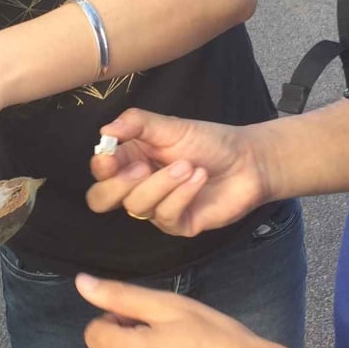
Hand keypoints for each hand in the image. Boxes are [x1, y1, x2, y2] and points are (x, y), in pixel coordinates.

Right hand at [85, 109, 273, 236]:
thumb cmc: (209, 141)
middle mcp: (138, 187)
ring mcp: (157, 208)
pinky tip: (199, 177)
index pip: (100, 172)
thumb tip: (106, 130)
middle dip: (117, 186)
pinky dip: (181, 194)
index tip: (110, 156)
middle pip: (101, 200)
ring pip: (137, 206)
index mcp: (130, 160)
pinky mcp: (178, 224)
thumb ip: (137, 123)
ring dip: (162, 183)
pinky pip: (166, 215)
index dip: (101, 167)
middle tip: (142, 167)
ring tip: (188, 166)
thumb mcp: (170, 126)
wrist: (248, 160)